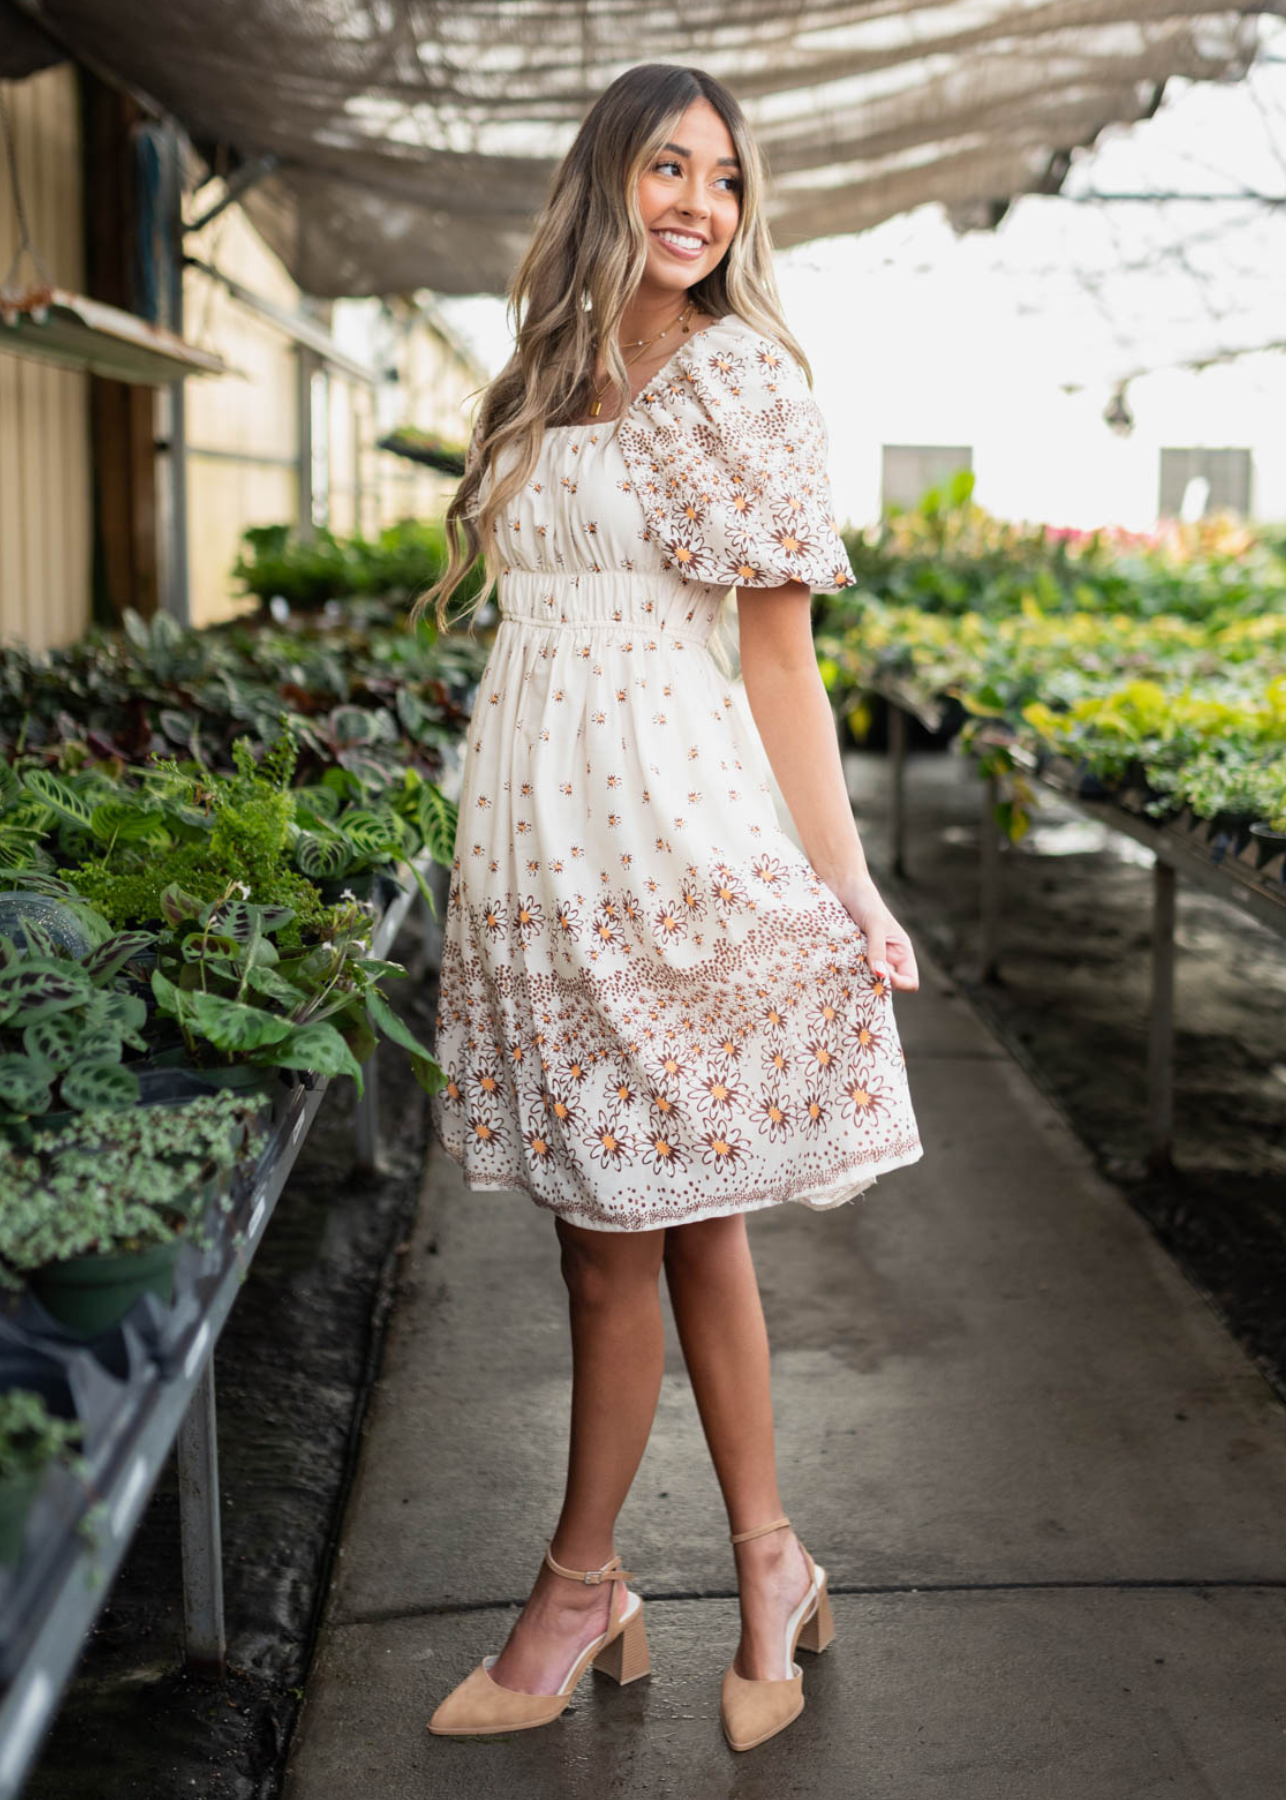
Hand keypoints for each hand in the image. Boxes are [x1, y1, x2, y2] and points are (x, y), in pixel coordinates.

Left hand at [831, 876, 918, 992]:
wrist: (842, 885)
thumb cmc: (864, 900)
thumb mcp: (875, 924)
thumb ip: (877, 949)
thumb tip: (880, 975)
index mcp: (901, 951)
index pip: (910, 981)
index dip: (898, 983)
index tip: (879, 974)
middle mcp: (888, 957)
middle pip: (889, 986)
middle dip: (877, 984)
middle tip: (860, 972)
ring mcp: (869, 957)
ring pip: (869, 982)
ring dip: (860, 979)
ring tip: (849, 967)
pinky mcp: (852, 955)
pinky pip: (853, 973)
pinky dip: (848, 973)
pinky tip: (839, 966)